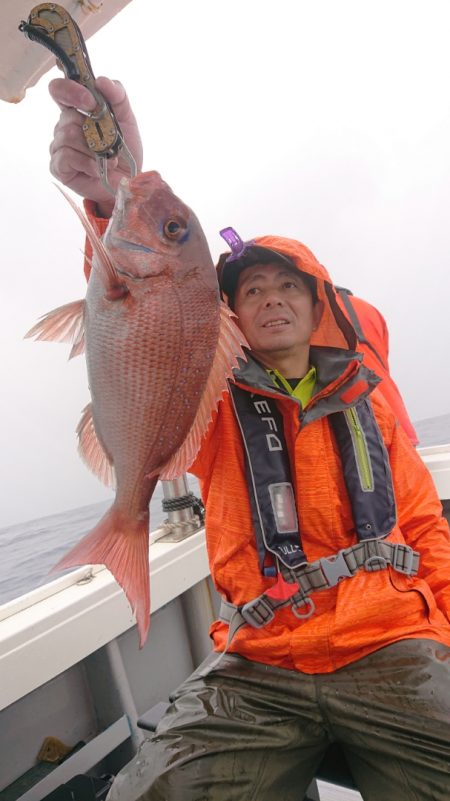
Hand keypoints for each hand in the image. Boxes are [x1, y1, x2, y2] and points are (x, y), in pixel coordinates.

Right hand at [49, 76, 142, 217]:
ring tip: (108, 159)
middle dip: (94, 130)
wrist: (128, 181)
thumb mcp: (127, 118)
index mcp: (77, 110)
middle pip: (68, 117)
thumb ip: (117, 96)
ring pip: (68, 136)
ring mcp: (59, 147)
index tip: (91, 102)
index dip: (71, 91)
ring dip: (94, 149)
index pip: (60, 90)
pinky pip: (66, 156)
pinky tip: (97, 169)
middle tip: (110, 142)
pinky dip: (87, 163)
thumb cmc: (124, 150)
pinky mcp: (58, 166)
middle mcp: (64, 126)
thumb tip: (102, 81)